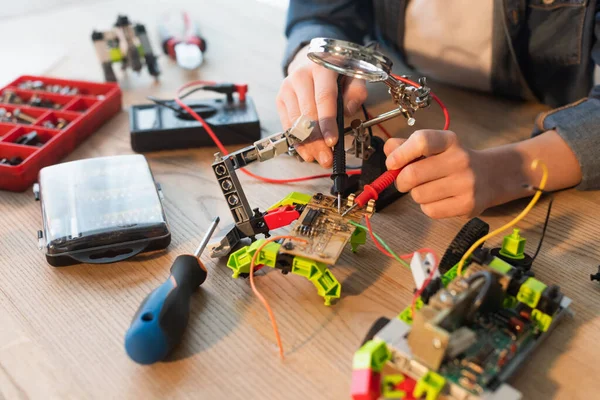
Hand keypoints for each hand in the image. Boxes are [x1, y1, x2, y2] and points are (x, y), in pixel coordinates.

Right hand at [276, 45, 367, 166]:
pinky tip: (305, 152)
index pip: (324, 98)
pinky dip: (297, 141)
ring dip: (307, 144)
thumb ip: (356, 91)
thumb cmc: (336, 72)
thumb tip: (348, 110)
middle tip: (326, 158)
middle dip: (317, 140)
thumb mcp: (353, 75)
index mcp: (321, 67)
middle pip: (308, 113)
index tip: (332, 142)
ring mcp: (288, 87)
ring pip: (296, 122)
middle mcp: (301, 75)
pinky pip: (287, 125)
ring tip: (317, 158)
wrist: (313, 62)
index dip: (327, 122)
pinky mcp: (281, 98)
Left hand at [384, 130, 492, 218]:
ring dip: (416, 194)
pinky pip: (429, 210)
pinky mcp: (467, 205)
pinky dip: (427, 206)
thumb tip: (389, 150)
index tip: (392, 163)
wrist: (490, 176)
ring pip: (418, 195)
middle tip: (405, 181)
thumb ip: (407, 146)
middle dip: (401, 181)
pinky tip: (439, 198)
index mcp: (448, 141)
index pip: (421, 141)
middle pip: (412, 174)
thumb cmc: (451, 160)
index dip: (400, 153)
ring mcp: (466, 183)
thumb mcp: (434, 147)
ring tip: (429, 188)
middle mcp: (460, 159)